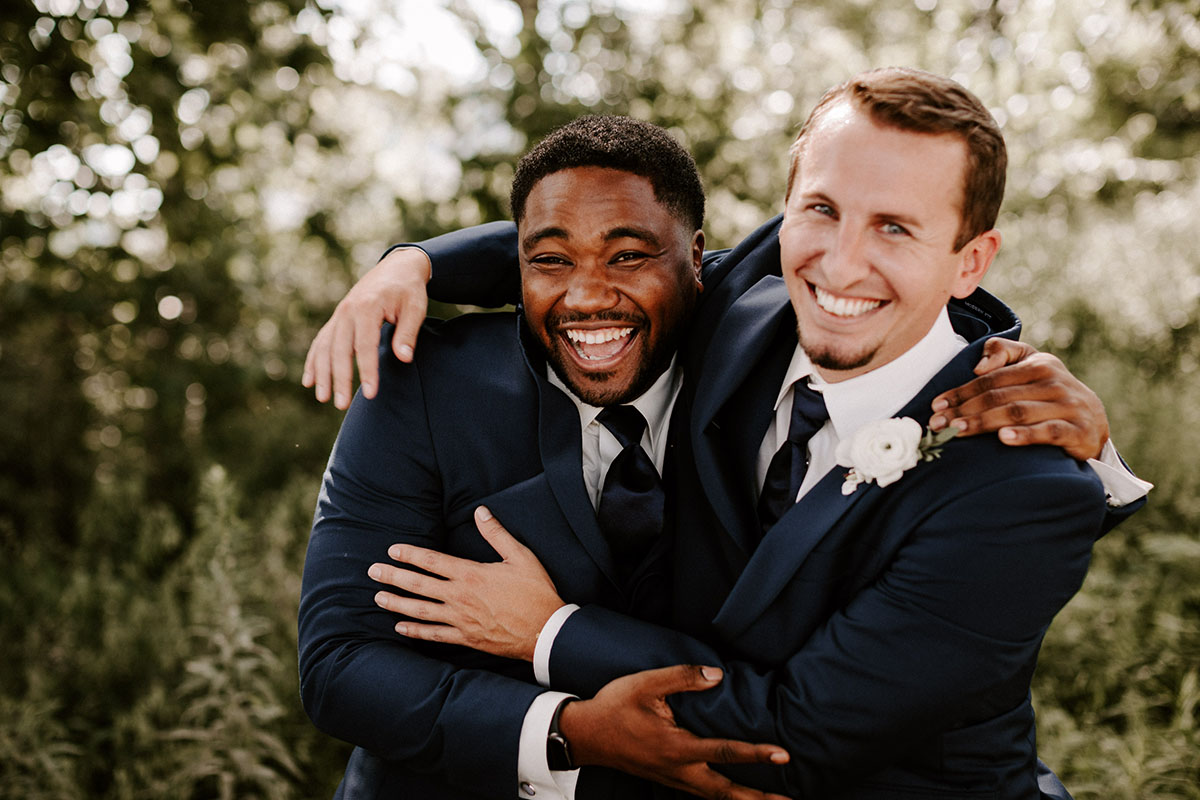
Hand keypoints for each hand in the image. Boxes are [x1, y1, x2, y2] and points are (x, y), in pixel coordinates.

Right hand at [302, 246, 431, 408]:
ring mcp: (339, 315)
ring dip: (322, 373)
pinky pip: (321, 341)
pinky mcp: (337, 319)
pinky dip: (314, 361)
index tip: (370, 393)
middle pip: (340, 349)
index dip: (366, 370)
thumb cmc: (408, 290)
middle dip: (339, 378)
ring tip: (323, 398)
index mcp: (367, 307)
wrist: (397, 267)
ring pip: (326, 347)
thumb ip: (408, 333)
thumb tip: (404, 358)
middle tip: (341, 405)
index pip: (365, 345)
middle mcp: (348, 310)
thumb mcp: (416, 308)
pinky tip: (309, 381)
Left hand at [369, 507, 563, 659]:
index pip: (432, 561)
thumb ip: (497, 534)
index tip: (393, 549)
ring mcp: (460, 619)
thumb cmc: (535, 592)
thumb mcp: (520, 557)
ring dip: (397, 603)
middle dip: (393, 577)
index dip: (410, 554)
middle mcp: (460, 597)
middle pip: (418, 585)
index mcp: (471, 574)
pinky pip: (434, 635)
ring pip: (420, 610)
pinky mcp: (466, 638)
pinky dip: (415, 631)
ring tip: (378, 598)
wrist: (545, 631)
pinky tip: (400, 627)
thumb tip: (481, 511)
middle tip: (373, 572)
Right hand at [563, 665, 789, 799]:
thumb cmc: (615, 706)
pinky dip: (722, 796)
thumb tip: (717, 675)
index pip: (726, 752)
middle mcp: (678, 770)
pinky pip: (701, 793)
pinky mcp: (666, 779)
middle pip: (726, 792)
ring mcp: (672, 778)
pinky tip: (734, 792)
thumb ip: (682, 678)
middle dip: (758, 799)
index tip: (783, 755)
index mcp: (676, 747)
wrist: (585, 735)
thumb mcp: (645, 684)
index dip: (757, 754)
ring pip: (714, 797)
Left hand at [929, 338, 1109, 459]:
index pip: (992, 378)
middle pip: (999, 396)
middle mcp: (1054, 382)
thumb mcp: (1032, 366)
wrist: (1094, 422)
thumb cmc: (1050, 393)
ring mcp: (1067, 407)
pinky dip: (1025, 435)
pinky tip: (1003, 438)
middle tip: (938, 423)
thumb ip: (1003, 354)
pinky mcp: (1077, 431)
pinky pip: (1048, 432)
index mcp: (1038, 365)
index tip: (937, 404)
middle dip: (965, 410)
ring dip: (984, 422)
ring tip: (958, 430)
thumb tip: (977, 366)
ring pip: (1018, 412)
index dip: (962, 391)